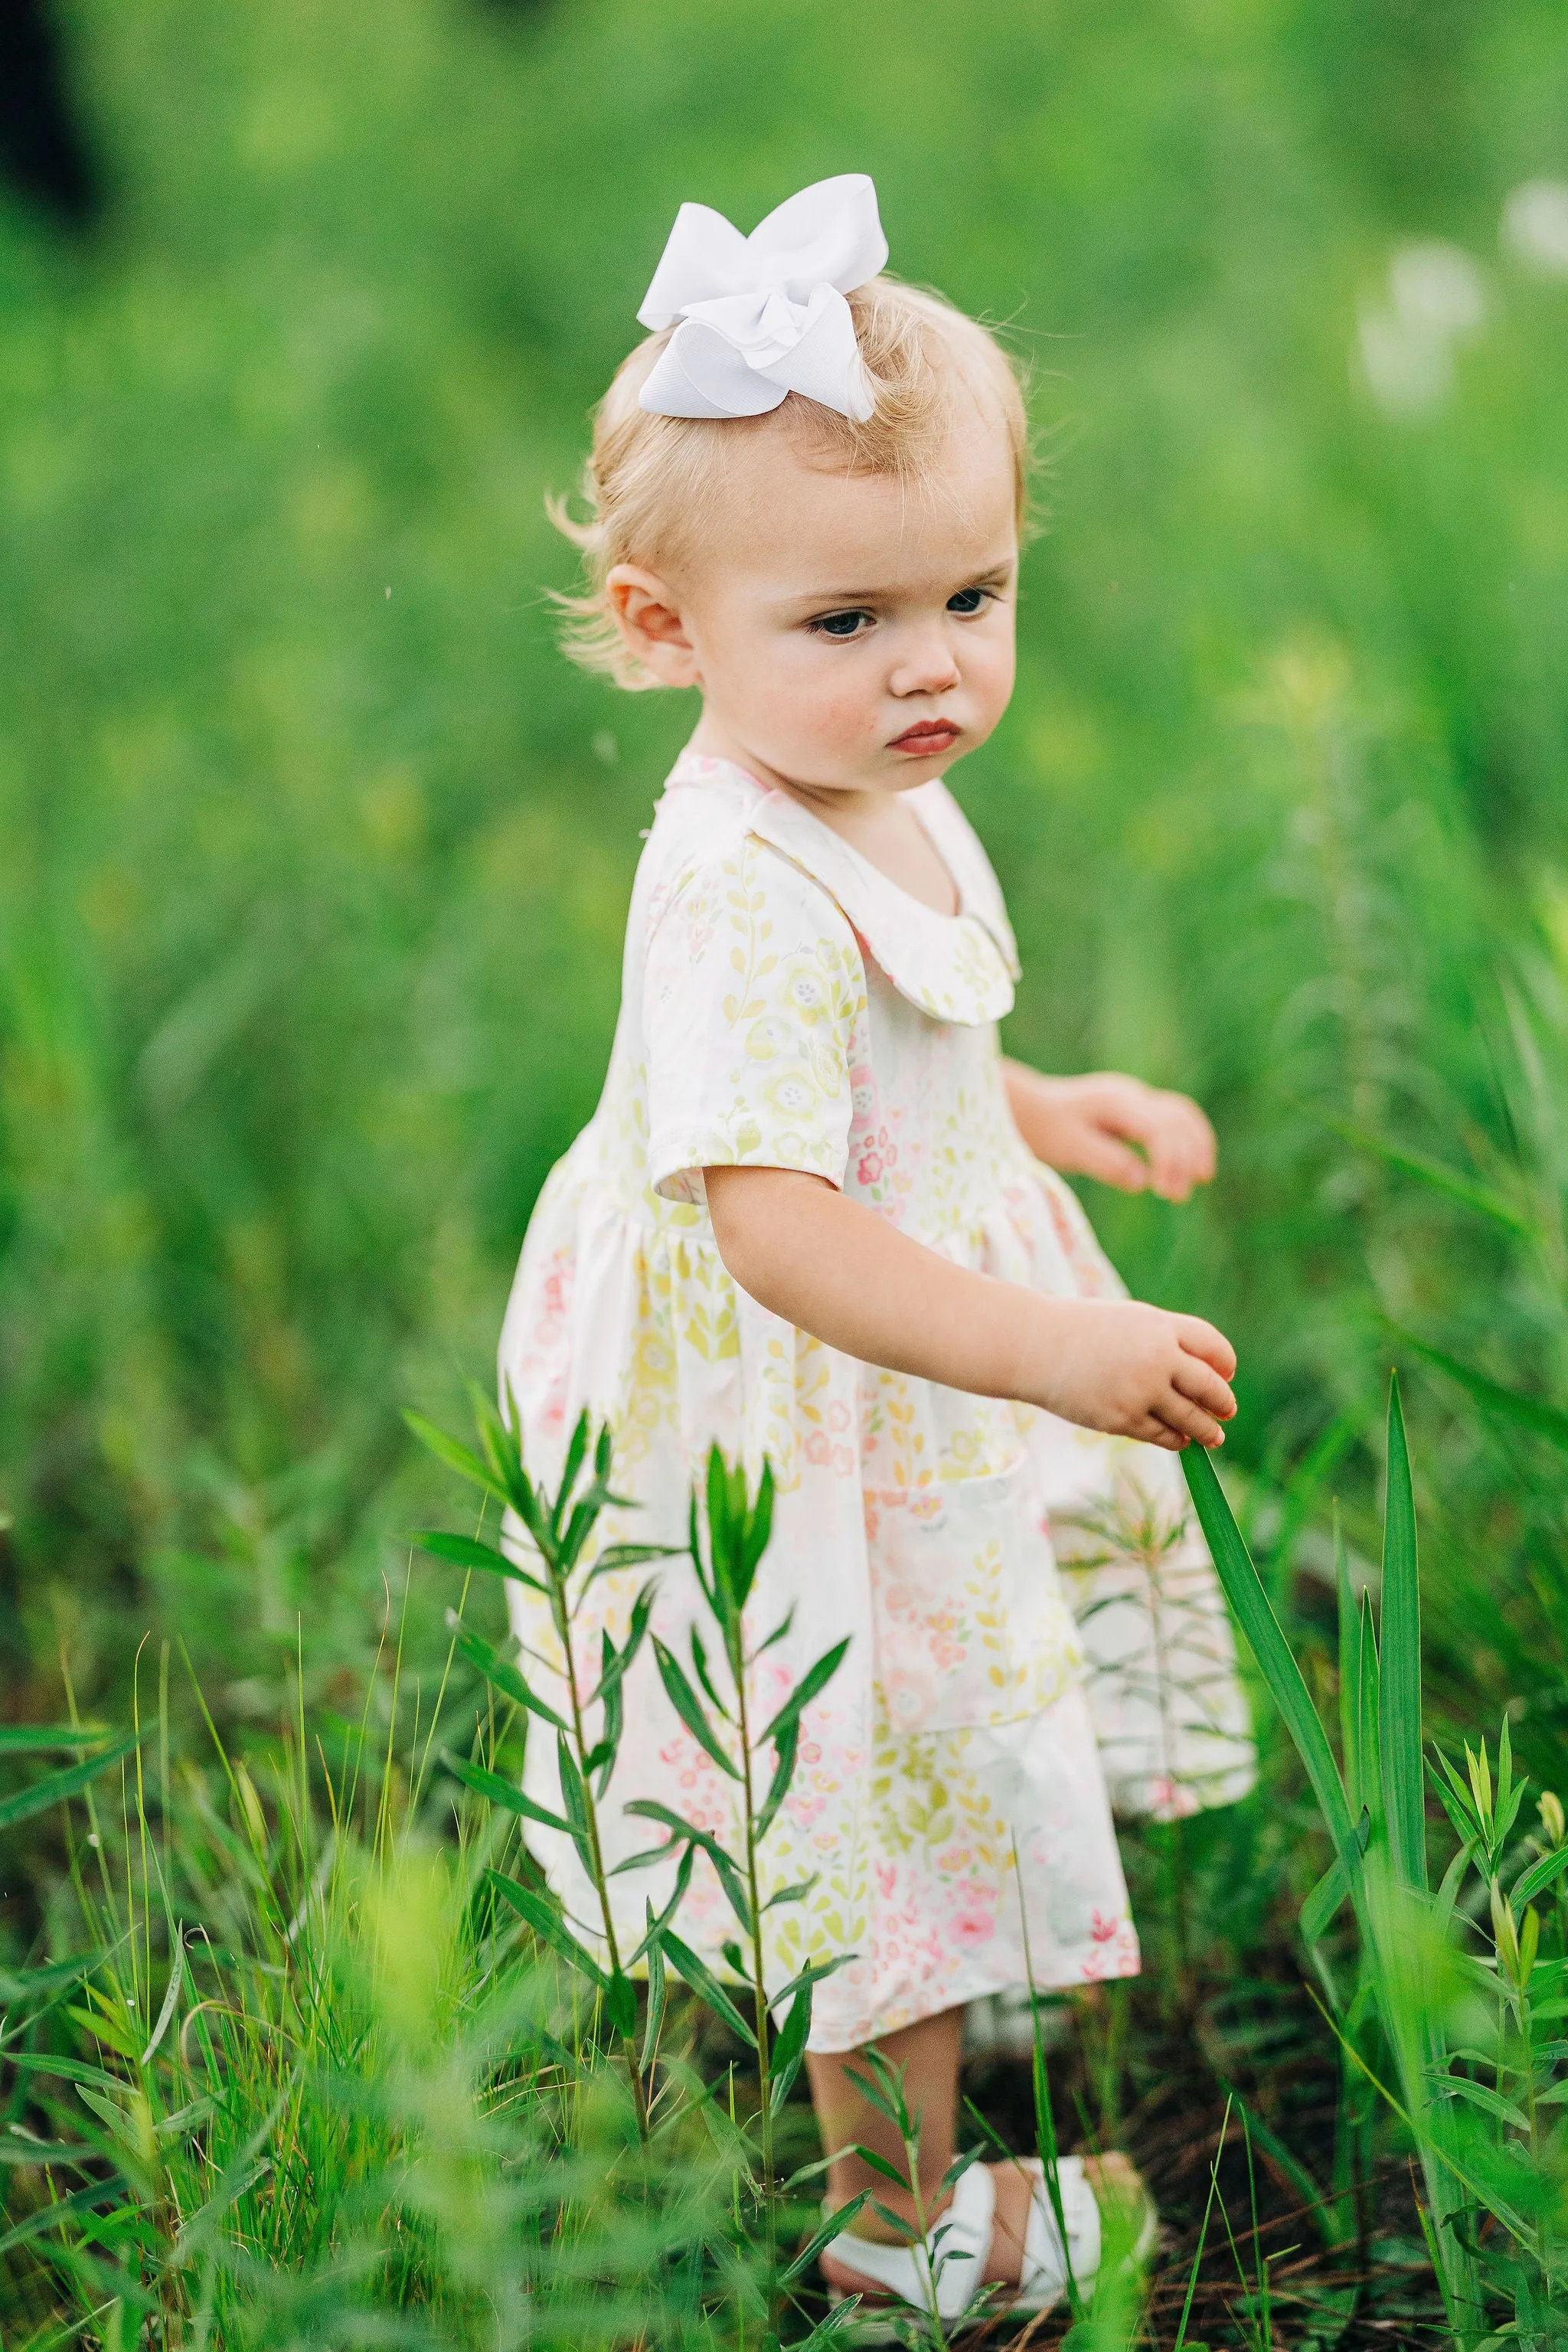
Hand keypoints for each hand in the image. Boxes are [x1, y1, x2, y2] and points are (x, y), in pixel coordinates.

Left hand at [1004, 1066, 1216, 1202]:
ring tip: (1201, 1180)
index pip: (1158, 1128)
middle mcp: (1132, 1094)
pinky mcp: (1139, 1109)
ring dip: (1197, 1145)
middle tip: (1178, 1197)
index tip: (1165, 1192)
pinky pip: (1176, 1118)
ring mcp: (1137, 1098)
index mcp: (1115, 1101)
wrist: (1029, 1108)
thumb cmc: (1045, 1129)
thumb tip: (1143, 1180)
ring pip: (1182, 1114)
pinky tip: (1193, 1166)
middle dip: (1186, 1157)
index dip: (1169, 1160)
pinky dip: (1190, 1140)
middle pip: (1176, 1119)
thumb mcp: (1069, 1150)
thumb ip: (1106, 1162)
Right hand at [1025, 1296, 1236, 1450]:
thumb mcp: (1129, 1323)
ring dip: (1206, 1430)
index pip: (1212, 1346)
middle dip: (1222, 1402)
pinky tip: (1179, 1440)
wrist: (1035, 1346)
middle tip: (1226, 1411)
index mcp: (1160, 1326)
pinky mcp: (1123, 1418)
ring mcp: (1141, 1390)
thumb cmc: (1082, 1332)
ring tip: (1214, 1437)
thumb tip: (1202, 1378)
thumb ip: (1164, 1341)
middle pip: (1208, 1386)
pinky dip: (1175, 1439)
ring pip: (1190, 1418)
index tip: (1226, 1375)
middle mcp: (1157, 1357)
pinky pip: (1162, 1435)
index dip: (1224, 1363)